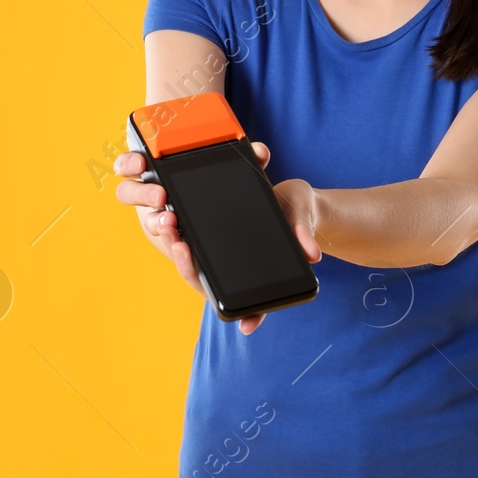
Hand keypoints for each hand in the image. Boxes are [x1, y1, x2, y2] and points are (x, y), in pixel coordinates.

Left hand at [113, 142, 320, 335]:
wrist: (298, 202)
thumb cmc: (298, 215)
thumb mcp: (302, 221)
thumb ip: (304, 235)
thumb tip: (312, 254)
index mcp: (239, 269)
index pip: (208, 282)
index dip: (192, 269)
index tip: (182, 251)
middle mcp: (223, 261)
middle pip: (189, 264)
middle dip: (175, 249)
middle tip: (169, 227)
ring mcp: (215, 244)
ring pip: (184, 245)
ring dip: (169, 232)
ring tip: (165, 213)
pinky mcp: (211, 224)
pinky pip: (188, 223)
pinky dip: (175, 212)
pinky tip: (165, 196)